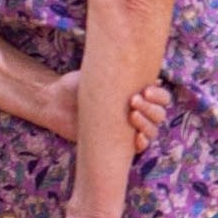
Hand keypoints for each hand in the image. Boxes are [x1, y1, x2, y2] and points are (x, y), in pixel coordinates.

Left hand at [43, 72, 171, 151]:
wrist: (55, 102)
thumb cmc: (77, 84)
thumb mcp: (101, 72)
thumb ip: (123, 71)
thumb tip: (151, 72)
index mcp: (137, 95)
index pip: (161, 98)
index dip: (159, 96)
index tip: (146, 90)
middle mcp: (137, 112)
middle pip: (159, 115)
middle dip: (151, 108)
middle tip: (134, 101)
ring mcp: (128, 129)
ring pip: (152, 130)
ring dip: (147, 124)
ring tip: (131, 116)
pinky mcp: (118, 144)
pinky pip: (139, 147)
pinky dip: (142, 143)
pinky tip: (137, 137)